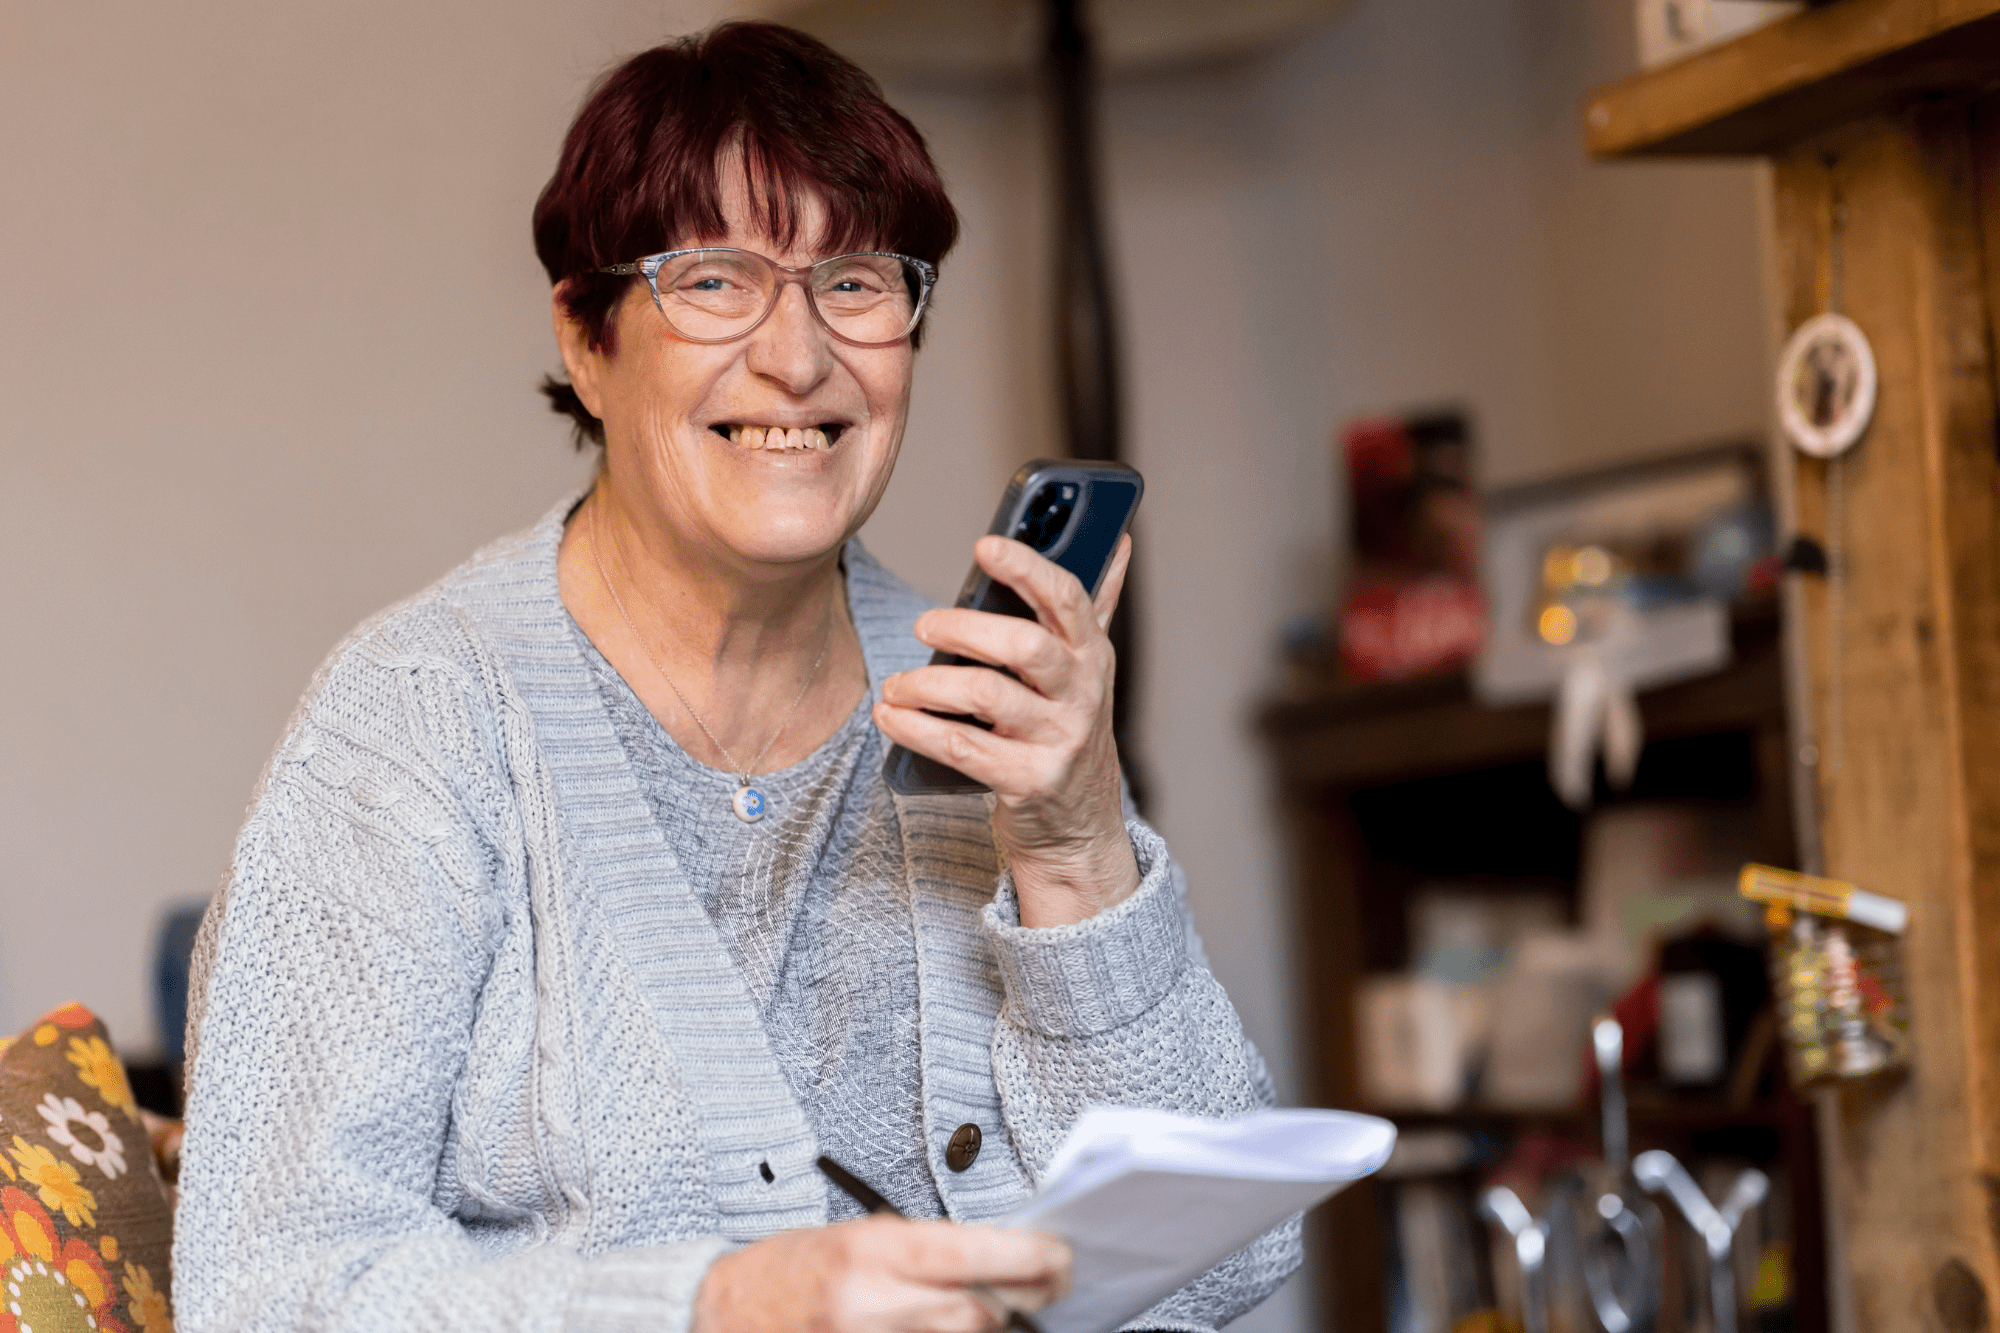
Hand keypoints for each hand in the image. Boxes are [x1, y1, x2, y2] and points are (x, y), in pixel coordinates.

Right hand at [691, 1216, 1070, 1332]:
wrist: (722, 1314)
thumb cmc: (791, 1270)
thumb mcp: (857, 1237)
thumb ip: (924, 1249)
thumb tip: (998, 1257)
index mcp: (871, 1254)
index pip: (976, 1256)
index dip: (1032, 1258)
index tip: (1059, 1255)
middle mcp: (872, 1305)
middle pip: (982, 1312)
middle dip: (1029, 1299)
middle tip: (1054, 1283)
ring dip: (1001, 1328)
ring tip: (1020, 1309)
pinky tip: (979, 1329)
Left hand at [874, 534, 1139, 927]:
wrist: (1079, 827)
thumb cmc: (1069, 731)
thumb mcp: (1090, 669)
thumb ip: (1098, 605)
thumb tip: (1120, 539)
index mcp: (1092, 655)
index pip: (1066, 599)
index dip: (1026, 568)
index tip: (985, 546)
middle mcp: (1082, 695)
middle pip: (1024, 646)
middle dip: (965, 629)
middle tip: (923, 625)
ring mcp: (1057, 741)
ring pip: (987, 696)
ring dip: (927, 685)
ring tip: (894, 685)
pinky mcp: (1027, 782)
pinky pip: (962, 748)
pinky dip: (916, 730)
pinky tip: (890, 717)